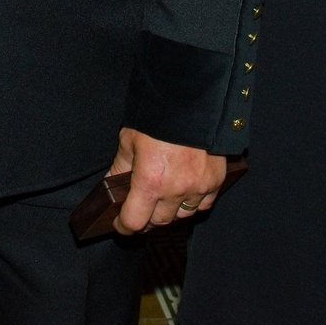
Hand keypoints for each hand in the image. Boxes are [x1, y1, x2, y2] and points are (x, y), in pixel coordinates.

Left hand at [108, 128, 228, 232]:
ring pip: (182, 215)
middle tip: (141, 210)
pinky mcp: (215, 180)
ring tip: (163, 200)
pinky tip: (185, 193)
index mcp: (150, 181)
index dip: (124, 226)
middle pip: (159, 222)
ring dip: (171, 212)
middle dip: (147, 219)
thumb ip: (120, 167)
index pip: (134, 221)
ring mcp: (198, 187)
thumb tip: (110, 185)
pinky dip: (193, 202)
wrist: (192, 98)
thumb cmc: (158, 116)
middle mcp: (175, 190)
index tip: (120, 224)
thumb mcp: (130, 140)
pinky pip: (204, 203)